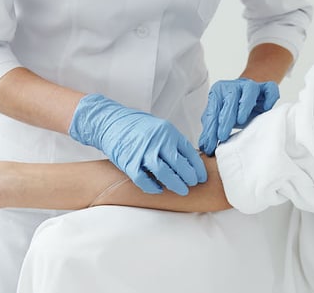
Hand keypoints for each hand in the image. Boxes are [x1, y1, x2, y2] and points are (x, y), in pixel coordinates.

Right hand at [69, 94, 205, 194]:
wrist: (111, 122)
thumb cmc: (136, 126)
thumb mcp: (160, 127)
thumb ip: (172, 142)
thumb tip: (189, 161)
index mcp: (167, 132)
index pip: (188, 152)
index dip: (197, 167)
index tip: (201, 176)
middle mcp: (157, 141)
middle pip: (178, 164)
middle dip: (189, 177)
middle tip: (192, 184)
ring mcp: (143, 152)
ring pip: (164, 173)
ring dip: (175, 184)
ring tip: (182, 190)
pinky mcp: (129, 162)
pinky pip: (144, 180)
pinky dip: (153, 187)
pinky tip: (159, 190)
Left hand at [198, 78, 279, 154]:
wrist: (248, 97)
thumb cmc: (232, 109)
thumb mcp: (219, 119)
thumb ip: (211, 130)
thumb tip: (205, 146)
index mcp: (219, 91)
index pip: (214, 108)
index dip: (211, 127)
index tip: (211, 142)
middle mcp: (235, 86)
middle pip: (230, 97)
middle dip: (226, 117)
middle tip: (222, 135)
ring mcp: (251, 86)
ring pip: (250, 89)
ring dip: (245, 105)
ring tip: (241, 121)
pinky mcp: (266, 88)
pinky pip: (270, 88)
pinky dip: (270, 97)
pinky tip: (266, 108)